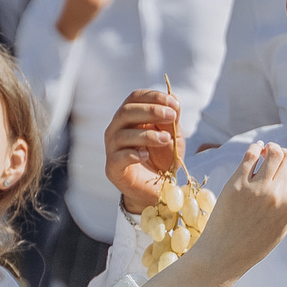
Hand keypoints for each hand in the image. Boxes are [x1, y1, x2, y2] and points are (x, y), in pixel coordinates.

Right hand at [106, 89, 184, 214]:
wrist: (157, 189)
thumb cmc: (163, 159)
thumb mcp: (173, 137)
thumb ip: (172, 120)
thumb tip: (174, 99)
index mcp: (130, 117)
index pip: (135, 97)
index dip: (153, 97)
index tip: (174, 103)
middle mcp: (117, 129)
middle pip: (126, 111)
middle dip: (151, 111)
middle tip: (171, 116)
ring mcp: (112, 148)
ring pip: (122, 134)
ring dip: (147, 134)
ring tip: (167, 139)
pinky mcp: (113, 168)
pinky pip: (118, 157)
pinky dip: (133, 154)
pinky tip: (146, 155)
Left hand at [142, 144, 286, 286]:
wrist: (224, 255)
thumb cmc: (255, 244)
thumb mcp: (285, 229)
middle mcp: (276, 195)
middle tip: (279, 157)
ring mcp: (256, 189)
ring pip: (273, 152)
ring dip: (272, 148)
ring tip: (267, 152)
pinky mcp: (236, 184)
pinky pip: (251, 155)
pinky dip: (256, 148)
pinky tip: (255, 151)